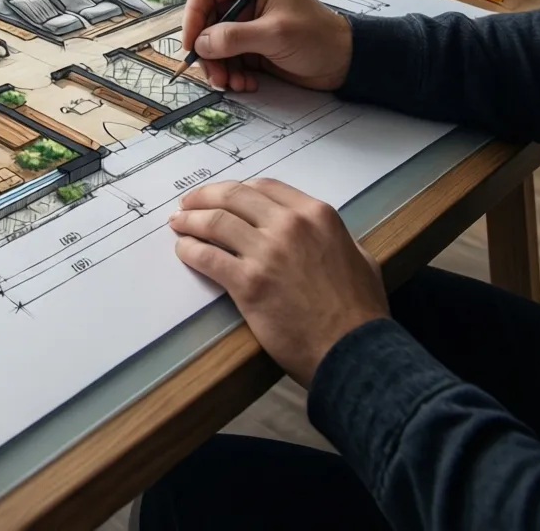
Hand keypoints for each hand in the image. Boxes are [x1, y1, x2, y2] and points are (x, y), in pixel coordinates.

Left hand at [170, 178, 388, 386]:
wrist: (354, 352)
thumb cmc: (361, 311)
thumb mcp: (358, 257)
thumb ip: (332, 237)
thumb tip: (315, 233)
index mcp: (317, 214)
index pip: (263, 187)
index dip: (236, 189)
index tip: (222, 195)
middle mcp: (290, 225)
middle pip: (233, 197)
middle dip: (204, 197)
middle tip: (187, 203)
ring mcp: (267, 252)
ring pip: (215, 222)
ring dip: (190, 220)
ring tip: (178, 223)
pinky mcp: (249, 283)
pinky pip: (208, 256)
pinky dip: (190, 250)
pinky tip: (184, 251)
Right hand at [181, 0, 352, 92]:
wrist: (343, 63)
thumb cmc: (318, 38)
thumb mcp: (275, 34)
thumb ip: (235, 37)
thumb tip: (200, 44)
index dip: (193, 15)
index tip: (191, 44)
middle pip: (204, 21)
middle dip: (206, 50)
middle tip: (214, 74)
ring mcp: (245, 23)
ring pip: (211, 44)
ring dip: (218, 67)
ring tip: (233, 83)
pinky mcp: (248, 45)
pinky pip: (225, 59)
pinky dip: (230, 73)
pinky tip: (245, 83)